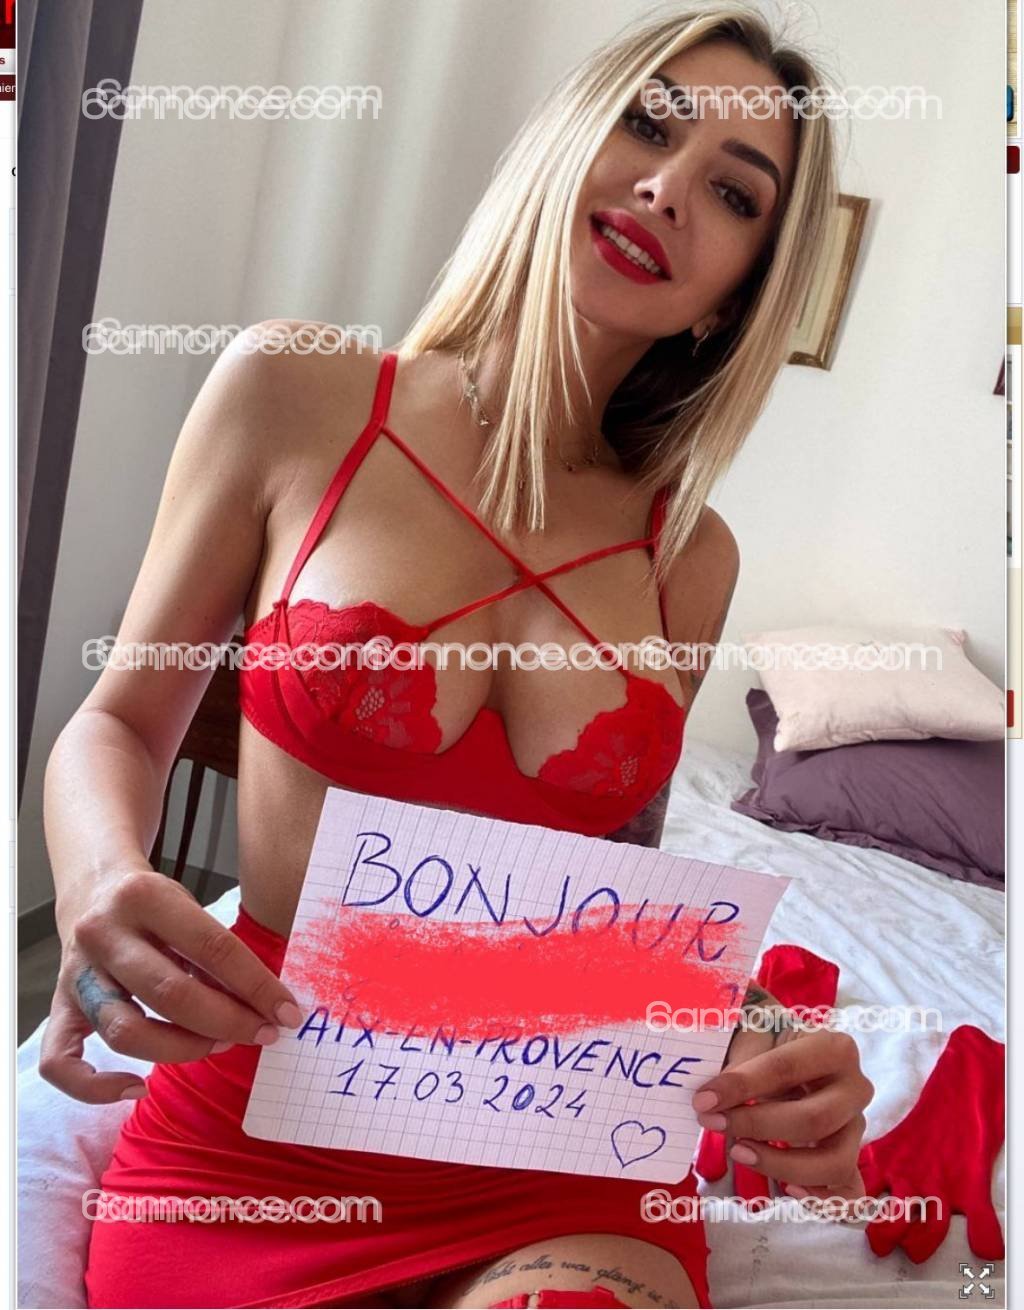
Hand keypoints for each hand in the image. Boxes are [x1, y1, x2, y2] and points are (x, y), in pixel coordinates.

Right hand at [39, 869, 302, 1103]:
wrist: (92, 888)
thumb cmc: (153, 906)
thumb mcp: (188, 907)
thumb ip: (216, 952)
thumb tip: (268, 1004)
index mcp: (145, 897)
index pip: (212, 947)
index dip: (256, 985)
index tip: (286, 1012)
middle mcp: (104, 934)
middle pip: (169, 993)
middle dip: (226, 1021)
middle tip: (262, 1033)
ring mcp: (75, 974)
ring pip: (124, 1031)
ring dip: (181, 1049)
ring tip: (219, 1044)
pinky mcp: (58, 1006)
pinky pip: (61, 1063)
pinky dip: (96, 1087)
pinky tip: (138, 1088)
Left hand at [692, 1027, 872, 1194]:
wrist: (793, 1057)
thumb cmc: (772, 1045)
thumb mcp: (757, 1035)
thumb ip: (740, 1060)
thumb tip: (714, 1098)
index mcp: (835, 1048)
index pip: (785, 1069)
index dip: (742, 1086)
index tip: (704, 1100)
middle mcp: (855, 1088)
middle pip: (814, 1120)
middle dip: (756, 1126)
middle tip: (713, 1123)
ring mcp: (857, 1127)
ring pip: (833, 1162)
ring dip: (781, 1165)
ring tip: (739, 1152)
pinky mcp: (852, 1158)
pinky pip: (848, 1192)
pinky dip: (819, 1197)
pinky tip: (785, 1189)